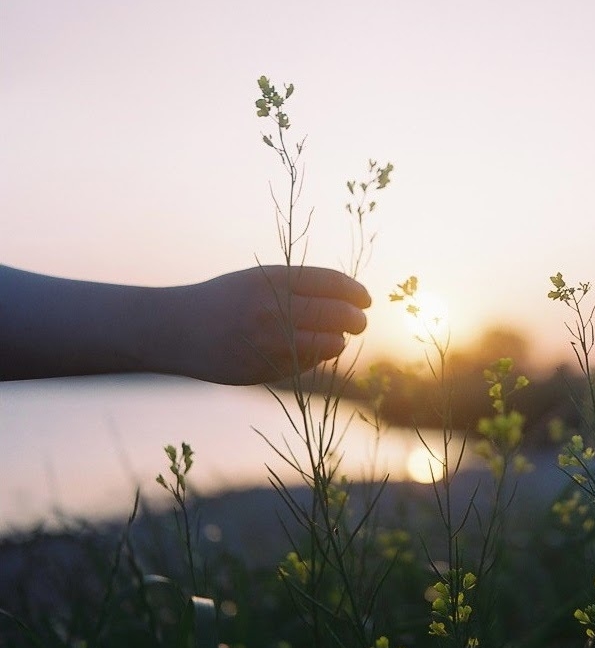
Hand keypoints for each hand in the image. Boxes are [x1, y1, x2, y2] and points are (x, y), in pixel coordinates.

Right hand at [169, 265, 371, 384]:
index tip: (366, 298)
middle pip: (338, 314)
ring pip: (330, 343)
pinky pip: (309, 364)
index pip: (332, 283)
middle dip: (357, 319)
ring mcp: (270, 340)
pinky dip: (317, 357)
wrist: (176, 329)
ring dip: (340, 340)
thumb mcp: (260, 279)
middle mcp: (274, 308)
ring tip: (339, 337)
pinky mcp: (266, 368)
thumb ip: (299, 286)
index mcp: (274, 279)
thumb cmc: (226, 300)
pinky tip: (310, 351)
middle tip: (361, 321)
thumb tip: (348, 299)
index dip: (356, 291)